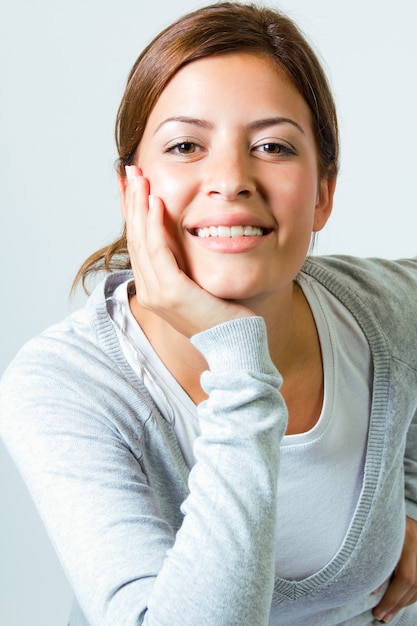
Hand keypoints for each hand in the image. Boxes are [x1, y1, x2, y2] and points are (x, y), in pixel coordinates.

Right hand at [123, 166, 253, 336]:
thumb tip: (187, 237)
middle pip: (135, 238)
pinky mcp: (173, 294)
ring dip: (140, 206)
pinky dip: (155, 226)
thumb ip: (188, 263)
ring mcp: (158, 294)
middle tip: (132, 170)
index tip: (133, 184)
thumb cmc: (225, 315)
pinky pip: (159, 252)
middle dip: (132, 201)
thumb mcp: (201, 283)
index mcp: (153, 289)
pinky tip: (157, 202)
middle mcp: (150, 292)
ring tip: (140, 178)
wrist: (237, 345)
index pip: (139, 242)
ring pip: (142, 241)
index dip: (134, 211)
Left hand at [373, 516, 416, 621]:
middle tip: (381, 616)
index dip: (392, 596)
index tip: (377, 609)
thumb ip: (375, 555)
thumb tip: (371, 588)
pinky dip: (413, 593)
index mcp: (407, 534)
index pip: (406, 576)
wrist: (383, 498)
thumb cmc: (375, 516)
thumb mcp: (373, 531)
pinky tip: (400, 601)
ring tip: (388, 613)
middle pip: (414, 582)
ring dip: (405, 602)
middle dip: (397, 603)